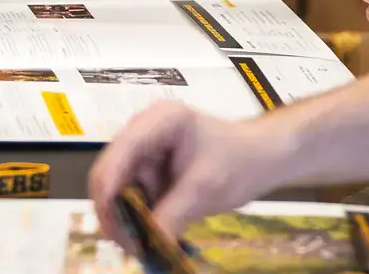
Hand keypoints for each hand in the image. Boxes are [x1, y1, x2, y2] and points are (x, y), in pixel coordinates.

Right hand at [89, 104, 280, 248]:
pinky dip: (137, 217)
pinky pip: (130, 196)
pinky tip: (152, 233)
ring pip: (117, 189)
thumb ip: (172, 215)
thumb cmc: (238, 162)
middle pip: (110, 172)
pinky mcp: (148, 167)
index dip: (109, 191)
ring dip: (127, 218)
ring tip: (145, 245)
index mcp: (160, 120)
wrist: (259, 158)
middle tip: (132, 247)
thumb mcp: (205, 190)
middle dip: (116, 212)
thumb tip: (144, 247)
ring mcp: (145, 148)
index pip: (120, 153)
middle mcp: (144, 130)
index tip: (114, 231)